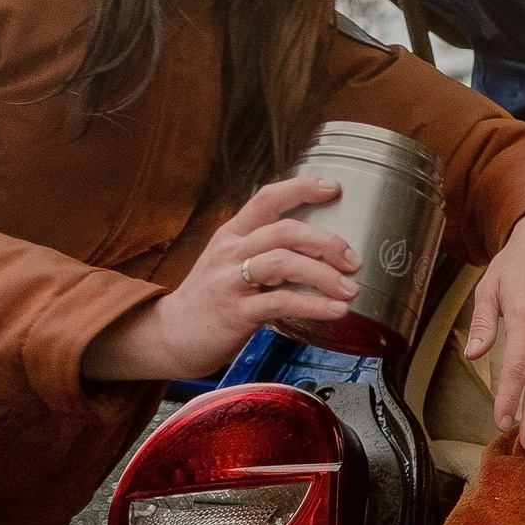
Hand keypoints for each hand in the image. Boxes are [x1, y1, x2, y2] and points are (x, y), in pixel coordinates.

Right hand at [81, 177, 360, 380]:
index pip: (266, 198)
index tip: (334, 188)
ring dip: (324, 275)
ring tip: (350, 288)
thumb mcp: (231, 264)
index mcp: (232, 235)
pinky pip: (281, 302)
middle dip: (326, 242)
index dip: (301, 188)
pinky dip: (314, 305)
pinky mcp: (234, 312)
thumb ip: (266, 252)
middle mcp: (230, 251)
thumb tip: (318, 249)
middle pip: (284, 230)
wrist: (171, 336)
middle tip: (353, 259)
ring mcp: (230, 281)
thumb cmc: (211, 300)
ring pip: (284, 262)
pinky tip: (335, 310)